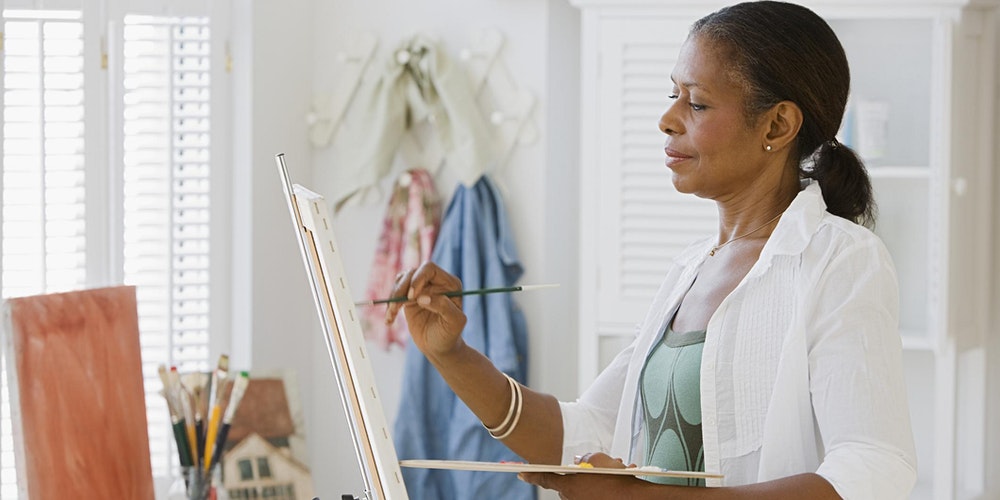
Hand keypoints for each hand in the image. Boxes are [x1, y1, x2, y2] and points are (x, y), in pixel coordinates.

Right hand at [385, 262, 467, 358]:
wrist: (439, 347)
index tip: (411, 297)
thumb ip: (443, 307)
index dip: (418, 279)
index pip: (429, 269)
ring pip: (401, 280)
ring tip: (392, 314)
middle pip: (412, 272)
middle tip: (397, 306)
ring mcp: (421, 288)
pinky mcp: (409, 297)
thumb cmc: (449, 334)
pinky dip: (390, 304)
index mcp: (449, 284)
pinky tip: (389, 319)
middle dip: (402, 288)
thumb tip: (422, 297)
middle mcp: (435, 282)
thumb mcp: (454, 323)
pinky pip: (395, 293)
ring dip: (394, 296)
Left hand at [519, 453, 642, 499]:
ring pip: (584, 487)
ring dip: (595, 478)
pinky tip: (619, 477)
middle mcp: (573, 497)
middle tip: (595, 465)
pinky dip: (604, 485)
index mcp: (569, 485)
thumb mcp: (598, 460)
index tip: (520, 473)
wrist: (636, 498)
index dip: (531, 474)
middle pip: (567, 482)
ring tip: (615, 469)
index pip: (544, 477)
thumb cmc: (617, 479)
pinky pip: (595, 493)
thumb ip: (583, 459)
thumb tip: (578, 461)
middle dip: (578, 473)